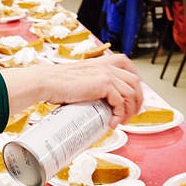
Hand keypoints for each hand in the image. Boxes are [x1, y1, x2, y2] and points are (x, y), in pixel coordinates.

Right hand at [0, 54, 142, 126]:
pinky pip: (120, 102)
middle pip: (135, 82)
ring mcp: (107, 74)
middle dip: (137, 100)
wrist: (47, 82)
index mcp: (102, 62)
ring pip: (131, 93)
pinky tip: (112, 122)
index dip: (135, 82)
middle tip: (132, 114)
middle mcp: (107, 66)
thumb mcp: (80, 79)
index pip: (128, 67)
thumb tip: (96, 102)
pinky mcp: (104, 84)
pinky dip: (119, 114)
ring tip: (121, 121)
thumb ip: (91, 85)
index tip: (133, 97)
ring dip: (129, 110)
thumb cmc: (58, 84)